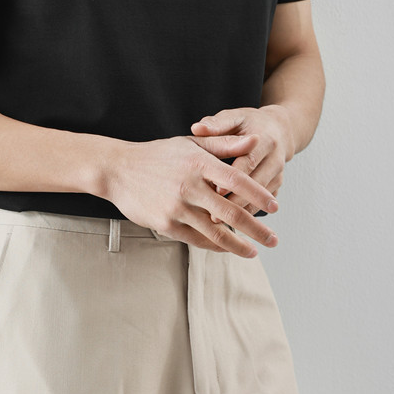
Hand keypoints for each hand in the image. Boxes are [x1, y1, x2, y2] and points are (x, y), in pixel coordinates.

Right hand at [103, 133, 279, 257]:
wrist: (118, 170)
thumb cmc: (159, 155)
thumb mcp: (190, 143)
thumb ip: (224, 144)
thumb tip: (255, 142)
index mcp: (198, 162)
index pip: (237, 180)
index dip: (259, 194)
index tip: (275, 207)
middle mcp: (189, 185)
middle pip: (231, 212)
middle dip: (256, 229)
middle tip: (273, 239)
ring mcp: (176, 207)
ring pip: (215, 232)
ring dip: (238, 245)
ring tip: (254, 251)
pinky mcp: (165, 224)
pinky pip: (196, 239)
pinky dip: (215, 246)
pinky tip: (227, 248)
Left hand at [190, 106, 294, 220]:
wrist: (279, 130)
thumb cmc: (249, 123)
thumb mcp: (234, 118)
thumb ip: (216, 124)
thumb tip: (196, 128)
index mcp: (265, 140)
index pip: (248, 161)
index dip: (232, 178)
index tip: (215, 191)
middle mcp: (276, 158)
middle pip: (257, 184)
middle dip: (237, 201)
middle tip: (215, 216)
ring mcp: (279, 174)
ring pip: (262, 199)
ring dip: (243, 212)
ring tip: (221, 225)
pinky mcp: (277, 186)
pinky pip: (264, 205)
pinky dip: (248, 214)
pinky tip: (231, 226)